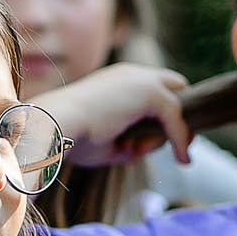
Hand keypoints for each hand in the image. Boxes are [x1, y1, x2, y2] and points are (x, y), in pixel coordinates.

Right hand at [38, 63, 197, 168]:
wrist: (54, 127)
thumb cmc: (72, 139)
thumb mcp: (108, 145)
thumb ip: (133, 142)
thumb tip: (152, 146)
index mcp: (116, 82)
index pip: (152, 89)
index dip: (161, 114)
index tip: (155, 142)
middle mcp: (130, 75)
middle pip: (175, 86)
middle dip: (182, 112)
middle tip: (182, 143)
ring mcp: (141, 80)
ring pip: (179, 102)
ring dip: (180, 129)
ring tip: (178, 156)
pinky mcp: (150, 92)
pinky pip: (177, 117)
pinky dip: (182, 139)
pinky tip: (182, 160)